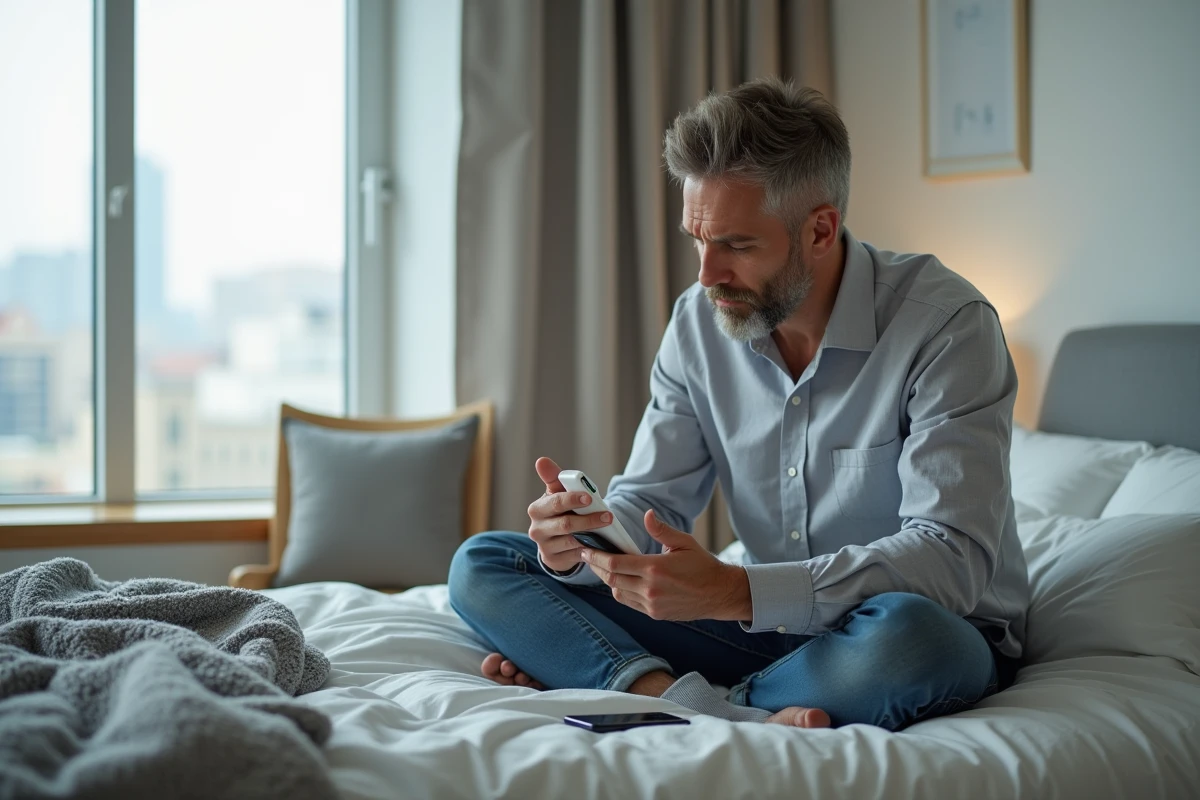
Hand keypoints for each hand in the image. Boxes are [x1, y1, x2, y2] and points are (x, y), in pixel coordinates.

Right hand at [527, 456, 615, 572]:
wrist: (554, 539)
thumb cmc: (559, 510)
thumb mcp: (556, 494)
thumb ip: (553, 478)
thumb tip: (541, 461)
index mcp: (537, 509)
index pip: (555, 503)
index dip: (572, 500)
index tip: (589, 497)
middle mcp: (537, 530)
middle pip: (565, 524)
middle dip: (588, 520)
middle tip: (608, 516)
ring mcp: (545, 547)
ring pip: (572, 541)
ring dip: (594, 535)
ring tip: (609, 530)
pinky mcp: (554, 560)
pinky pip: (576, 555)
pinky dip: (592, 550)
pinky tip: (604, 545)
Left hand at [580, 509, 751, 621]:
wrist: (719, 593)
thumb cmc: (702, 565)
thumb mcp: (684, 542)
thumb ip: (661, 530)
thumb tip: (646, 514)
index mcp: (654, 568)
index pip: (615, 563)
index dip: (597, 556)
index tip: (586, 549)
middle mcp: (650, 589)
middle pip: (612, 578)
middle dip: (596, 566)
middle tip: (586, 556)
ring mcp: (651, 604)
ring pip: (617, 592)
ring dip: (607, 580)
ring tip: (601, 567)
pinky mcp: (655, 614)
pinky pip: (629, 603)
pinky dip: (620, 591)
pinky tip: (619, 581)